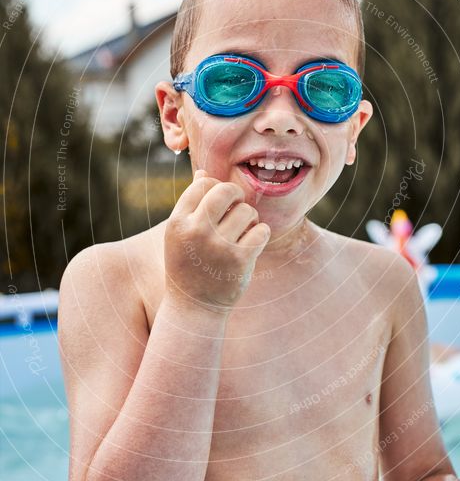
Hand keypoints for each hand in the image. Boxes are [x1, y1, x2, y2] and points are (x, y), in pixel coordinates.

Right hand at [164, 168, 270, 311]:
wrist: (194, 307)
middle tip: (236, 208)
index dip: (215, 188)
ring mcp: (219, 246)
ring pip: (247, 211)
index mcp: (178, 222)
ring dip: (249, 218)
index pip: (202, 185)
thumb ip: (191, 203)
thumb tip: (204, 173)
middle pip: (226, 191)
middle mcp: (196, 232)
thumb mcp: (181, 234)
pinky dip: (260, 234)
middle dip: (236, 195)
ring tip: (242, 231)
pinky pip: (262, 230)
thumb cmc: (188, 264)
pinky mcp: (240, 260)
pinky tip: (252, 243)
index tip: (218, 203)